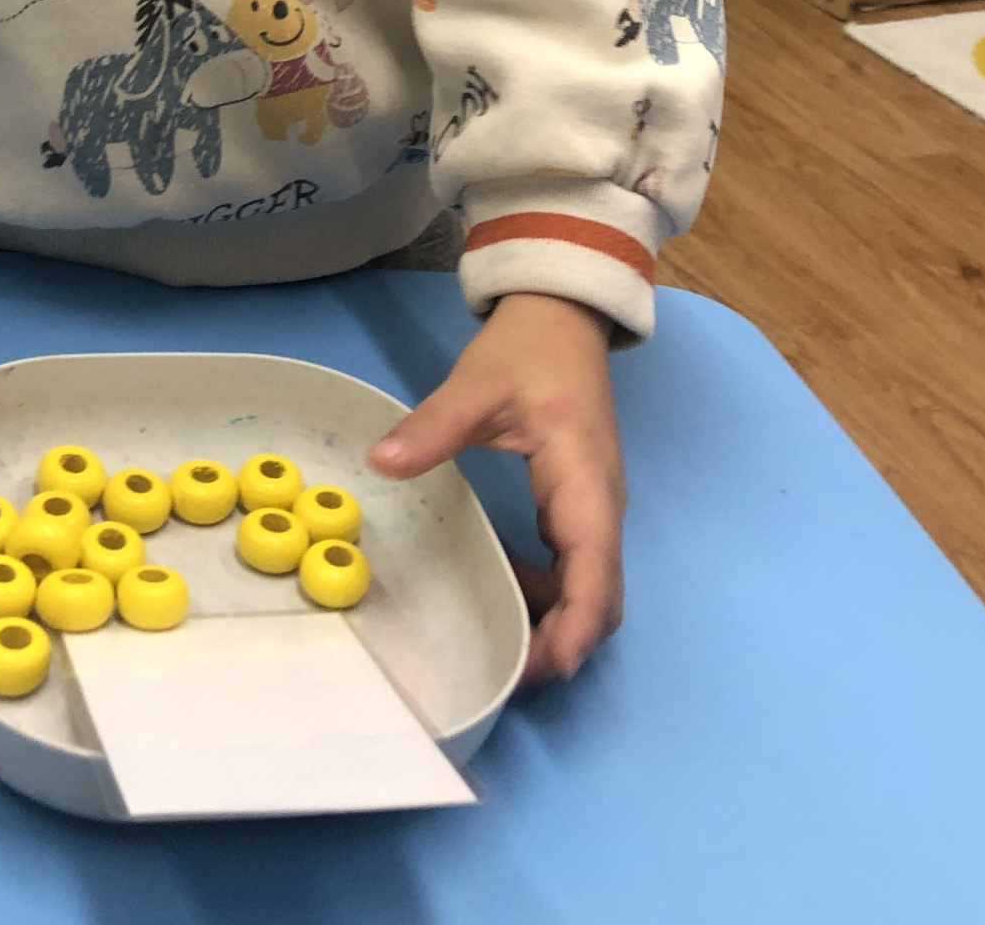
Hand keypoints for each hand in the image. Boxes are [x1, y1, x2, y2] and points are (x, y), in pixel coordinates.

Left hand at [368, 290, 624, 682]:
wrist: (561, 316)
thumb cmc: (528, 350)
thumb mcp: (477, 383)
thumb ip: (434, 426)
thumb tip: (382, 462)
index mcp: (584, 481)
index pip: (595, 573)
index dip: (573, 629)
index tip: (539, 667)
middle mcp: (600, 504)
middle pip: (602, 598)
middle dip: (562, 641)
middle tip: (503, 668)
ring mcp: (594, 506)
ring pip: (592, 587)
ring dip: (555, 621)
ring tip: (497, 641)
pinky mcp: (579, 503)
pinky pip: (575, 565)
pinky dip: (547, 591)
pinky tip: (502, 582)